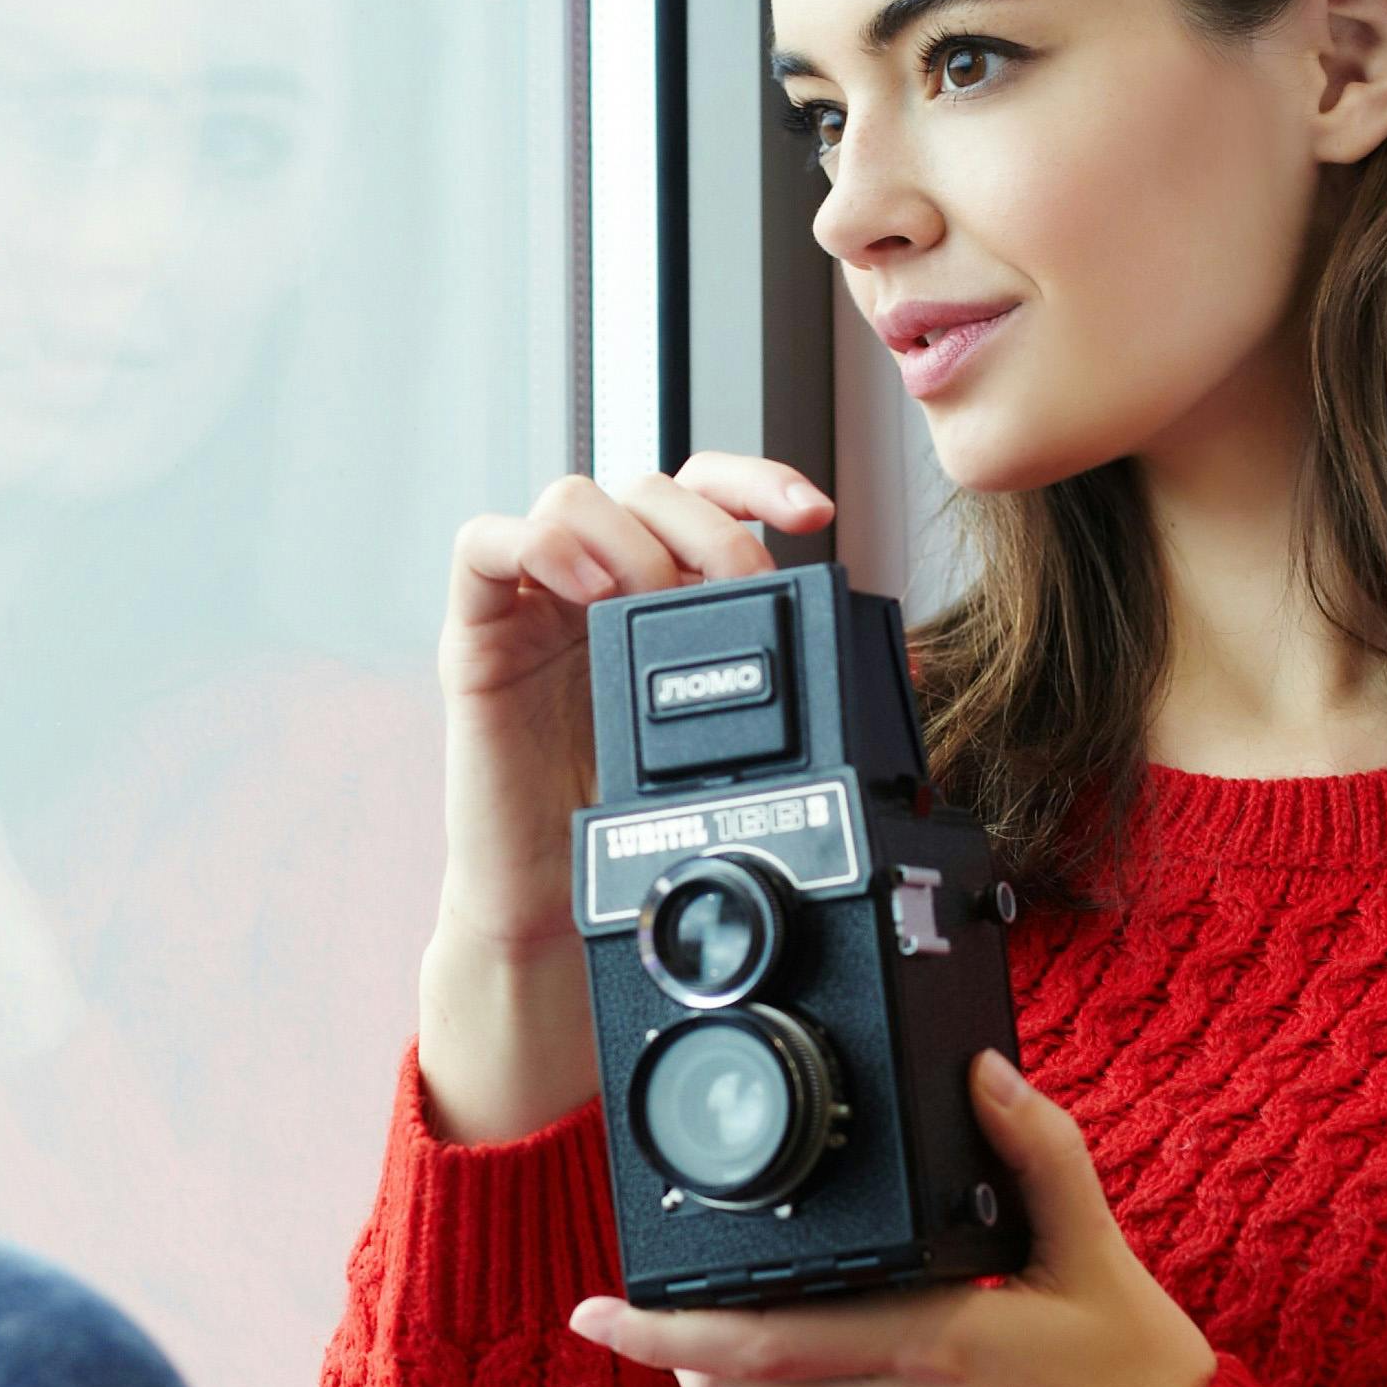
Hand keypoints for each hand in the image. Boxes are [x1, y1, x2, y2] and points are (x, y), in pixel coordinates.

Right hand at [419, 457, 833, 1141]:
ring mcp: (534, 602)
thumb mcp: (733, 752)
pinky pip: (481, 545)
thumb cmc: (628, 827)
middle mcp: (596, 582)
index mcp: (659, 592)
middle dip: (706, 526)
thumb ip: (808, 696)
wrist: (548, 907)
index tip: (812, 515)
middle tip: (736, 592)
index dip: (757, 479)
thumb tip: (910, 663)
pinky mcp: (476, 635)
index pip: (704, 491)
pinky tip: (583, 589)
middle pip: (648, 484)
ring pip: (572, 495)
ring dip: (628, 533)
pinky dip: (533, 543)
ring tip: (652, 599)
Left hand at [565, 1048, 1217, 1386]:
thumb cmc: (1143, 1376)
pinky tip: (842, 1355)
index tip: (594, 1308)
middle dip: (670, 1346)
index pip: (751, 1343)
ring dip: (744, 1368)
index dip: (656, 1330)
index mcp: (927, 1344)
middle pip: (731, 1385)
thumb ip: (1036, 1151)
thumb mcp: (1094, 1249)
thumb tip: (983, 1072)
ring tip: (745, 1312)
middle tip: (623, 1307)